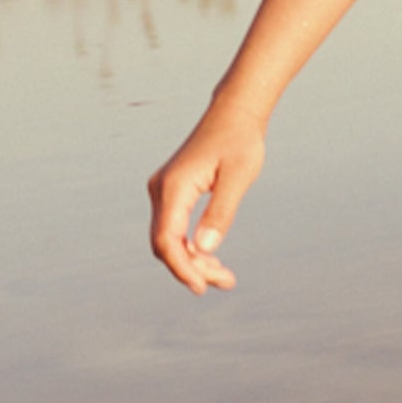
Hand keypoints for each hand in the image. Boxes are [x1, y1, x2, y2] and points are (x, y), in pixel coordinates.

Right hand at [143, 114, 260, 293]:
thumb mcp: (238, 178)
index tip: (202, 287)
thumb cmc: (240, 142)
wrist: (234, 114)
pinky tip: (212, 258)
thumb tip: (204, 249)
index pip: (167, 239)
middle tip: (226, 282)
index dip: (182, 268)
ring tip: (224, 277)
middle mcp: (161, 189)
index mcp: (174, 186)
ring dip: (192, 261)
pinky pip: (174, 228)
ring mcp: (163, 191)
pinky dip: (190, 247)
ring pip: (169, 239)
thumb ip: (220, 213)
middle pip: (165, 244)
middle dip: (191, 269)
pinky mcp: (171, 192)